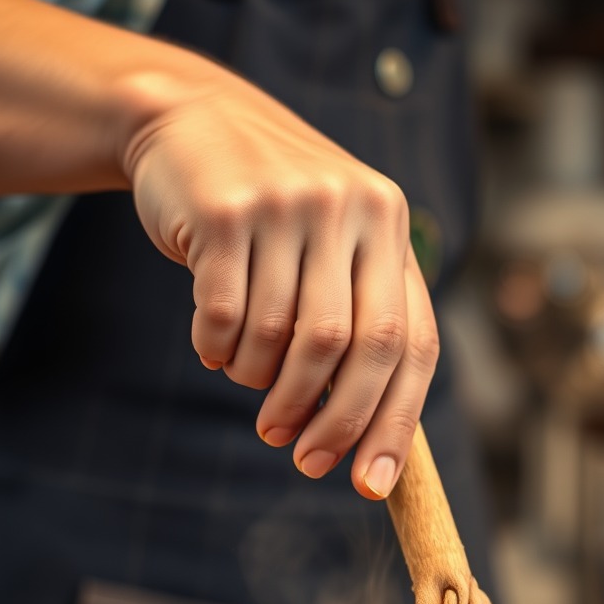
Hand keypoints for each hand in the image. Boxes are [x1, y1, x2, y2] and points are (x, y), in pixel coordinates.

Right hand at [125, 66, 439, 499]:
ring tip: (249, 382)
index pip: (412, 343)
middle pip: (356, 347)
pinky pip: (226, 317)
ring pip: (284, 338)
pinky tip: (214, 347)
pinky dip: (218, 351)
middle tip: (302, 459)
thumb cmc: (272, 210)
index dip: (395, 422)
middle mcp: (351, 210)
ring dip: (263, 384)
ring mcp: (289, 206)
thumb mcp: (332, 244)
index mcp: (389, 228)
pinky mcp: (226, 211)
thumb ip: (359, 317)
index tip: (370, 484)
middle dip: (332, 421)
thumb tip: (363, 432)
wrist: (190, 119)